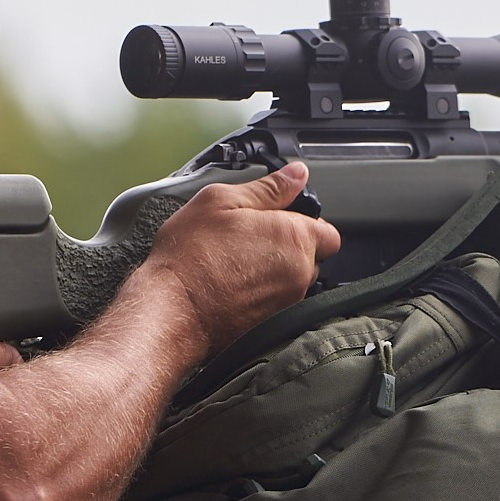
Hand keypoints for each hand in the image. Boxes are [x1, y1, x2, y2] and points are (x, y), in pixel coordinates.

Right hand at [139, 162, 341, 354]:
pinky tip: (232, 288)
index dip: (305, 222)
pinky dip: (261, 295)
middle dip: (289, 248)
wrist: (172, 311)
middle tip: (250, 240)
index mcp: (295, 238)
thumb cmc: (191, 257)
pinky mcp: (271, 326)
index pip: (327, 231)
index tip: (279, 220)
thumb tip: (297, 174)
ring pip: (293, 282)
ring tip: (237, 265)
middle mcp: (299, 275)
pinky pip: (276, 304)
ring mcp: (286, 304)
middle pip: (311, 258)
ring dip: (274, 272)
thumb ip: (268, 187)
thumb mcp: (222, 201)